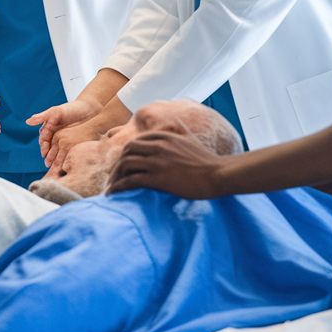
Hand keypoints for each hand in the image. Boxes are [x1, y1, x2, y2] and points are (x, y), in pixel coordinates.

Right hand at [26, 99, 100, 162]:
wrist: (88, 109)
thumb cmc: (70, 109)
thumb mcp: (55, 112)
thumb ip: (42, 117)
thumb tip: (27, 122)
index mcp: (48, 126)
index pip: (43, 139)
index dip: (43, 147)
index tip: (44, 154)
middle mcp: (53, 132)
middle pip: (48, 146)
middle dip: (47, 155)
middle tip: (48, 164)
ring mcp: (62, 137)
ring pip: (56, 149)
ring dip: (54, 158)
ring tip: (55, 166)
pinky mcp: (70, 141)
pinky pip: (65, 150)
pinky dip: (63, 156)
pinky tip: (65, 162)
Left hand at [106, 131, 227, 199]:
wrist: (219, 174)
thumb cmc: (208, 162)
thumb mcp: (189, 142)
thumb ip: (177, 139)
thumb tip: (174, 138)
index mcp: (164, 137)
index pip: (136, 141)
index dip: (127, 153)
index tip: (124, 165)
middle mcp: (157, 146)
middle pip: (127, 151)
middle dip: (118, 164)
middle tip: (115, 177)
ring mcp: (156, 161)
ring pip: (125, 164)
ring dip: (115, 176)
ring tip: (112, 188)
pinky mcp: (157, 177)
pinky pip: (130, 180)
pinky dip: (119, 187)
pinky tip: (114, 194)